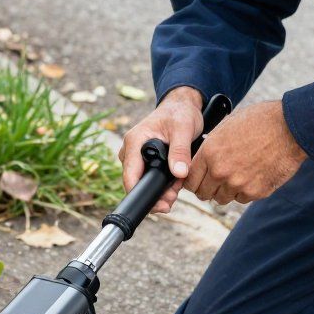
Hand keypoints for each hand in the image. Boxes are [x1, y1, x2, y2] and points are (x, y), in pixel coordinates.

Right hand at [117, 86, 203, 213]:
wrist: (180, 107)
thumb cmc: (179, 114)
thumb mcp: (183, 129)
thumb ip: (180, 151)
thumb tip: (179, 173)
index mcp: (134, 141)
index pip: (130, 175)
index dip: (142, 194)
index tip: (160, 206)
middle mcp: (131, 151)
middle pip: (136, 182)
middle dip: (155, 194)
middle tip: (174, 198)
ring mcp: (136, 158)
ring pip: (144, 183)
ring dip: (161, 190)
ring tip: (177, 188)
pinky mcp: (144, 162)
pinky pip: (149, 179)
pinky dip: (163, 185)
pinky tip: (175, 183)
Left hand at [184, 100, 306, 204]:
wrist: (290, 127)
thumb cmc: (259, 121)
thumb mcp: (226, 127)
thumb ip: (210, 147)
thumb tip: (200, 161)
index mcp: (209, 153)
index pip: (189, 180)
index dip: (192, 181)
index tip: (198, 180)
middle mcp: (220, 171)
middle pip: (203, 193)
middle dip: (207, 188)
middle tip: (215, 181)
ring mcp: (238, 184)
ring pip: (222, 198)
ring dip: (225, 190)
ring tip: (235, 176)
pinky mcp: (256, 192)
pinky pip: (242, 199)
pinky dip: (244, 191)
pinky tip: (252, 176)